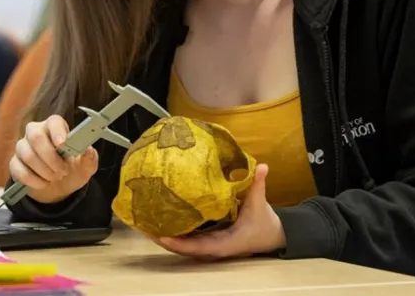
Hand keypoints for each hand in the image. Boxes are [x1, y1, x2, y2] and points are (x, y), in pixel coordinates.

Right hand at [8, 114, 98, 203]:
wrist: (59, 188)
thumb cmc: (72, 170)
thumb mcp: (85, 167)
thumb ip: (89, 159)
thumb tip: (89, 150)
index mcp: (55, 128)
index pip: (53, 121)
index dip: (57, 131)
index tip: (62, 144)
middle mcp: (36, 133)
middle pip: (35, 136)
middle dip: (50, 156)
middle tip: (62, 170)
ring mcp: (23, 148)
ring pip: (27, 154)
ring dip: (44, 170)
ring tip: (55, 178)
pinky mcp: (15, 163)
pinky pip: (18, 169)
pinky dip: (33, 180)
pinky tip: (43, 184)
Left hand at [152, 164, 285, 259]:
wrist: (272, 236)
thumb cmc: (264, 223)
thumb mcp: (260, 204)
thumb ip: (257, 185)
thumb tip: (261, 166)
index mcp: (224, 244)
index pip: (197, 247)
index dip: (179, 243)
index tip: (161, 236)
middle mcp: (212, 248)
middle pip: (182, 248)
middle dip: (162, 238)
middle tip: (142, 225)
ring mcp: (208, 245)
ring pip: (181, 244)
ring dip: (162, 235)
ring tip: (143, 221)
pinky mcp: (206, 239)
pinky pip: (186, 237)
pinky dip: (172, 231)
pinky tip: (159, 218)